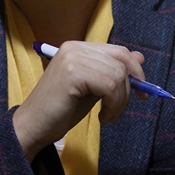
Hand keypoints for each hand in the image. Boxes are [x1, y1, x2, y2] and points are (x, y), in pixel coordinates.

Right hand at [12, 41, 146, 158]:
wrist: (33, 126)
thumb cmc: (62, 110)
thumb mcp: (94, 89)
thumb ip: (112, 72)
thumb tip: (141, 57)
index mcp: (78, 48)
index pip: (119, 51)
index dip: (135, 71)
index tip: (140, 94)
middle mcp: (75, 47)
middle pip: (122, 60)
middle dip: (129, 87)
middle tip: (120, 109)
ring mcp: (73, 58)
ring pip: (118, 75)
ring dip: (119, 102)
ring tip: (108, 116)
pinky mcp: (72, 73)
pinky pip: (110, 86)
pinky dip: (113, 105)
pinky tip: (102, 117)